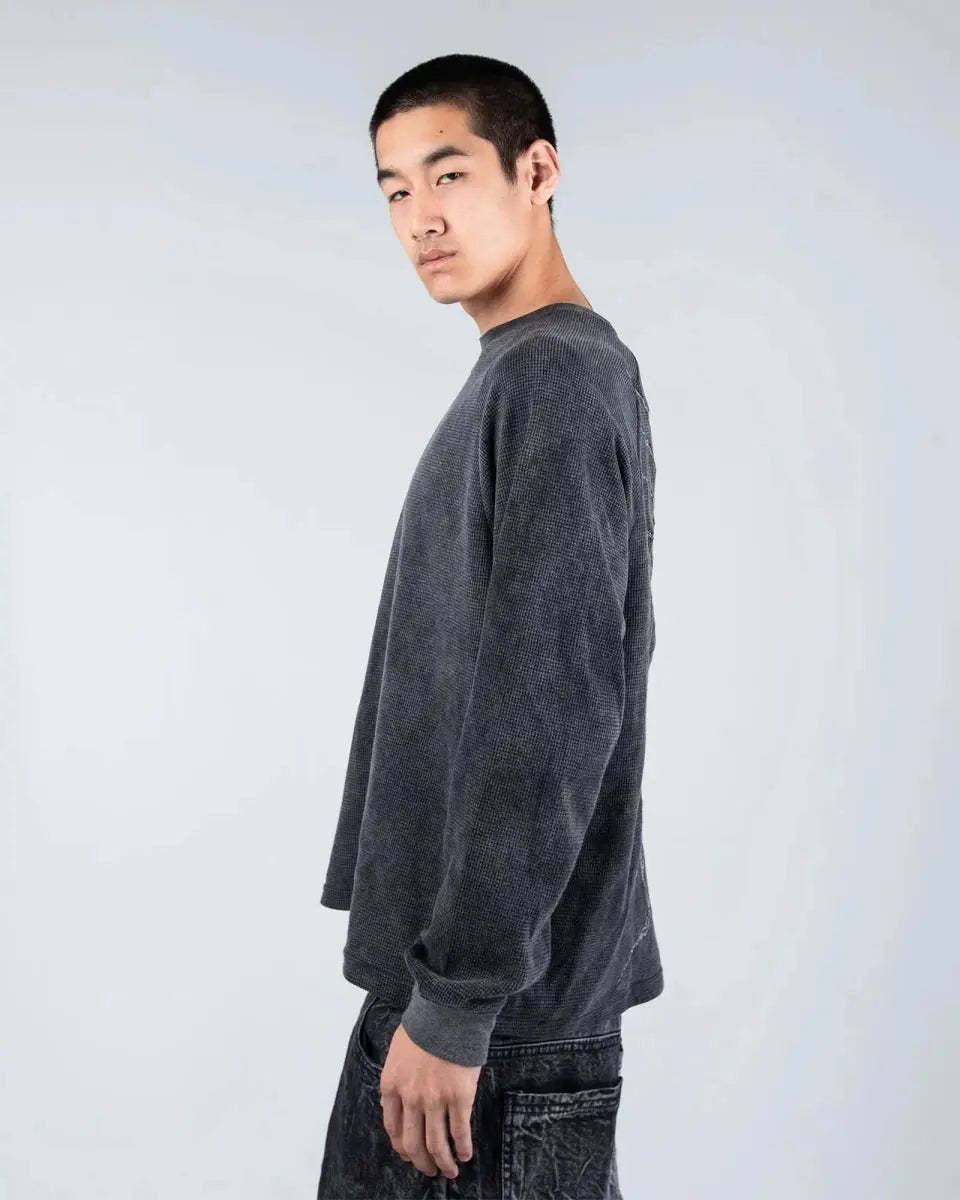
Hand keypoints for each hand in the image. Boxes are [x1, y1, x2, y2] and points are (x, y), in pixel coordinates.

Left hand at [378, 1019, 481, 1179]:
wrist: (448, 1010)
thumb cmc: (424, 1025)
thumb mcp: (397, 1051)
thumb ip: (396, 1079)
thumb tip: (394, 1101)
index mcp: (392, 1085)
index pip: (392, 1128)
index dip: (401, 1147)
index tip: (409, 1153)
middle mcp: (411, 1098)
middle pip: (413, 1143)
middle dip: (422, 1162)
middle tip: (430, 1170)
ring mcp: (435, 1100)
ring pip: (436, 1144)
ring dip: (444, 1162)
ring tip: (450, 1170)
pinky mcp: (460, 1097)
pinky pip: (460, 1132)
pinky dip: (463, 1147)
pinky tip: (466, 1152)